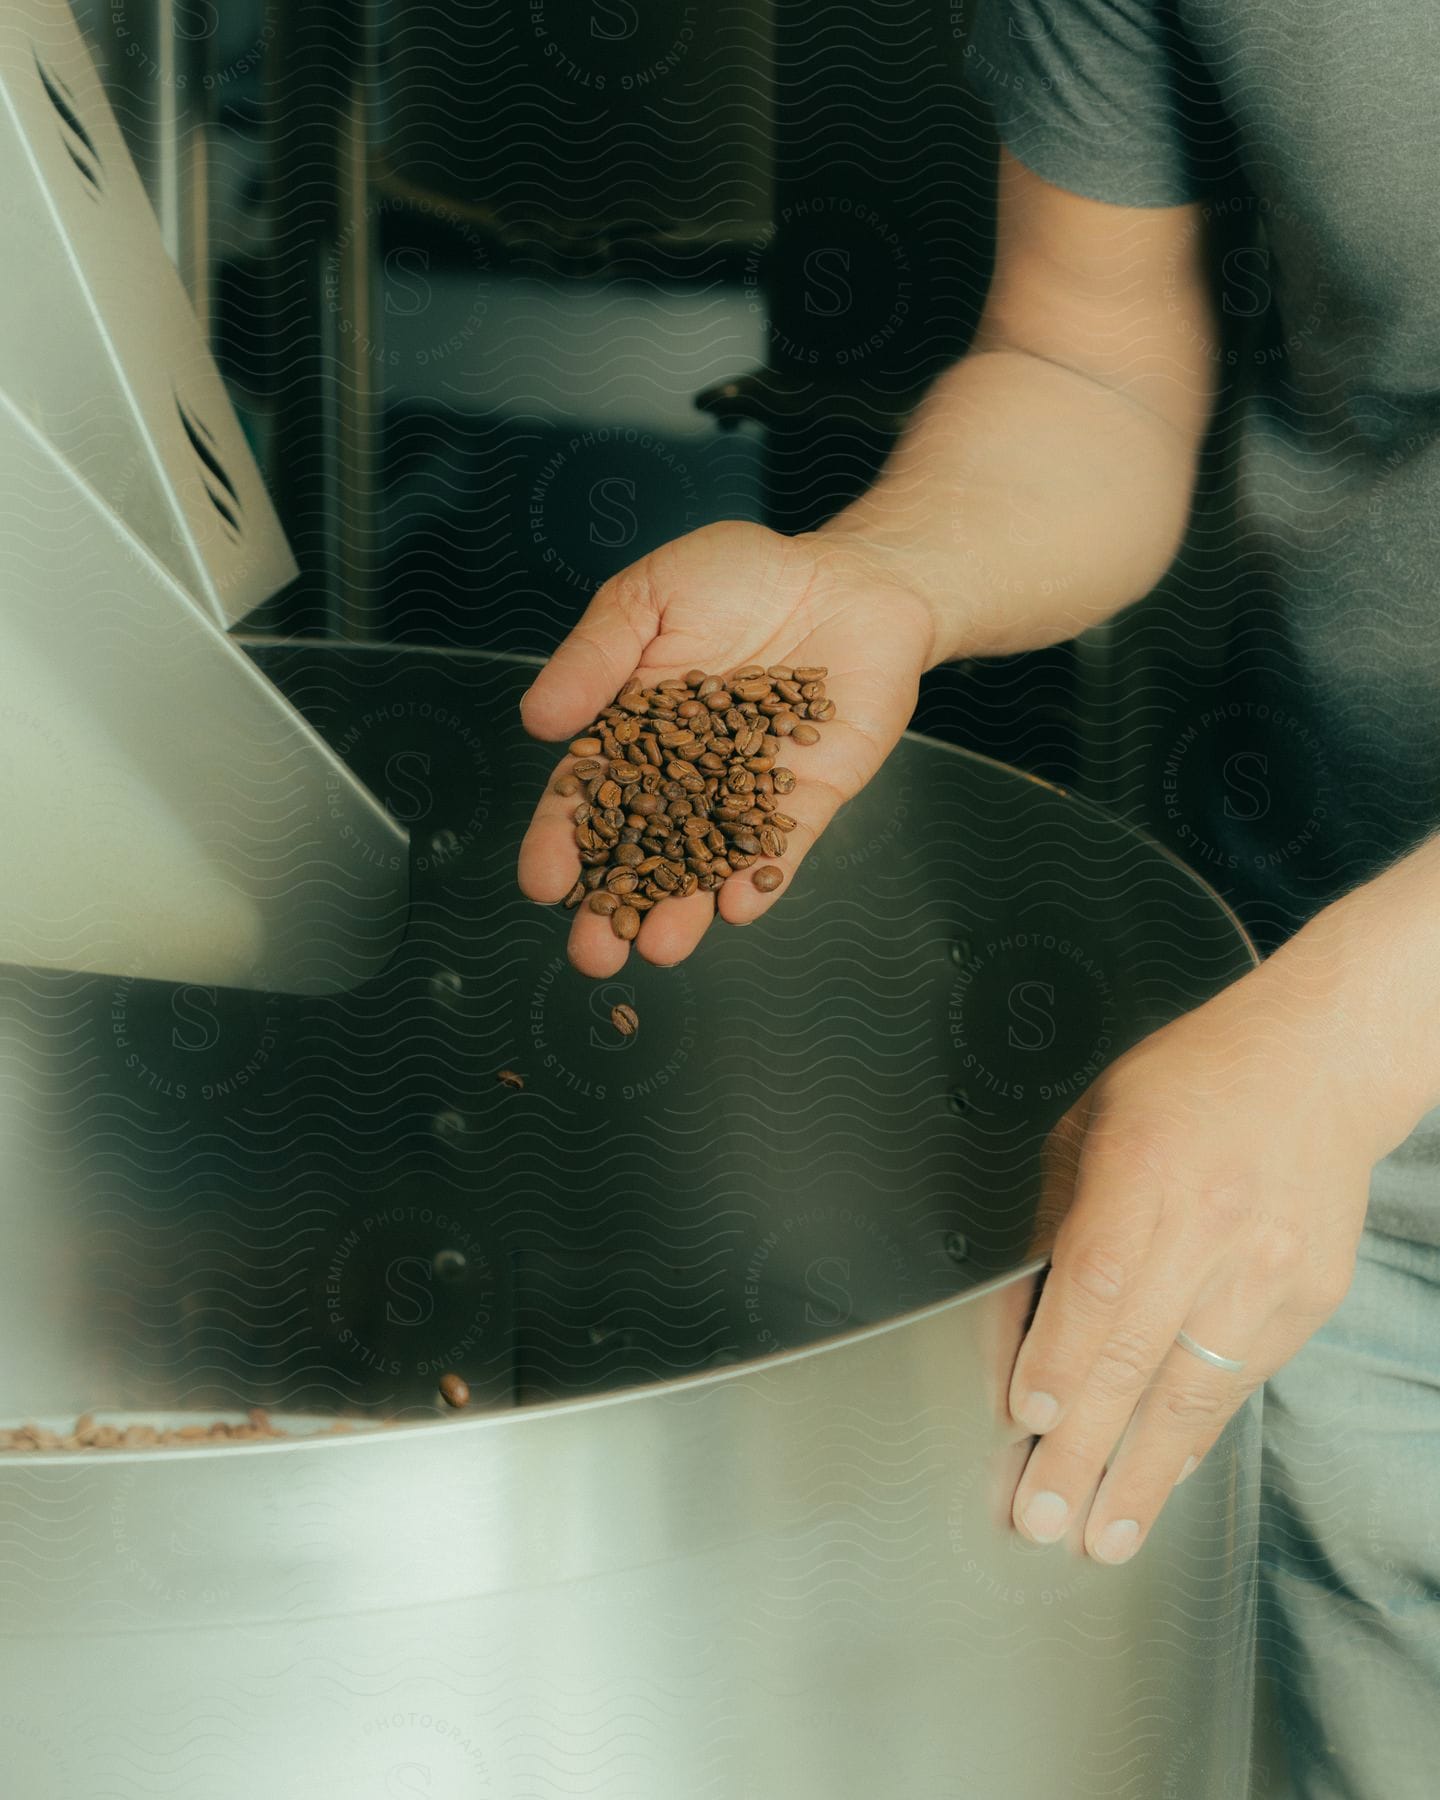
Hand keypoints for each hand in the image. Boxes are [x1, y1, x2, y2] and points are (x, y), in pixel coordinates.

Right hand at [518, 520, 936, 975]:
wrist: (847, 575)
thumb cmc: (741, 575)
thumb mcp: (648, 596)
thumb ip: (595, 657)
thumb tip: (538, 721)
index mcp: (631, 730)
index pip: (588, 796)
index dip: (562, 840)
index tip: (542, 882)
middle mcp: (684, 774)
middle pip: (642, 848)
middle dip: (614, 905)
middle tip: (591, 954)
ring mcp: (747, 790)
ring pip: (709, 860)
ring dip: (685, 908)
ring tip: (660, 950)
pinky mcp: (810, 796)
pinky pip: (784, 843)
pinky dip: (763, 874)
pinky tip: (738, 906)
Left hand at [1006, 957, 1385, 1562]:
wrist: (1317, 1067)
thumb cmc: (1189, 1085)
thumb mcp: (1090, 1125)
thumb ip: (1051, 1221)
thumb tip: (1015, 1321)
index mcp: (1147, 1169)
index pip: (1100, 1282)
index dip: (1059, 1357)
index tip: (1025, 1418)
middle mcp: (1214, 1228)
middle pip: (1139, 1356)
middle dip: (1085, 1448)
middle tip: (1043, 1516)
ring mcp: (1269, 1272)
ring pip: (1195, 1392)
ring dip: (1142, 1474)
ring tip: (1102, 1536)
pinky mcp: (1306, 1301)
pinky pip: (1238, 1386)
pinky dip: (1192, 1439)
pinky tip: (1158, 1479)